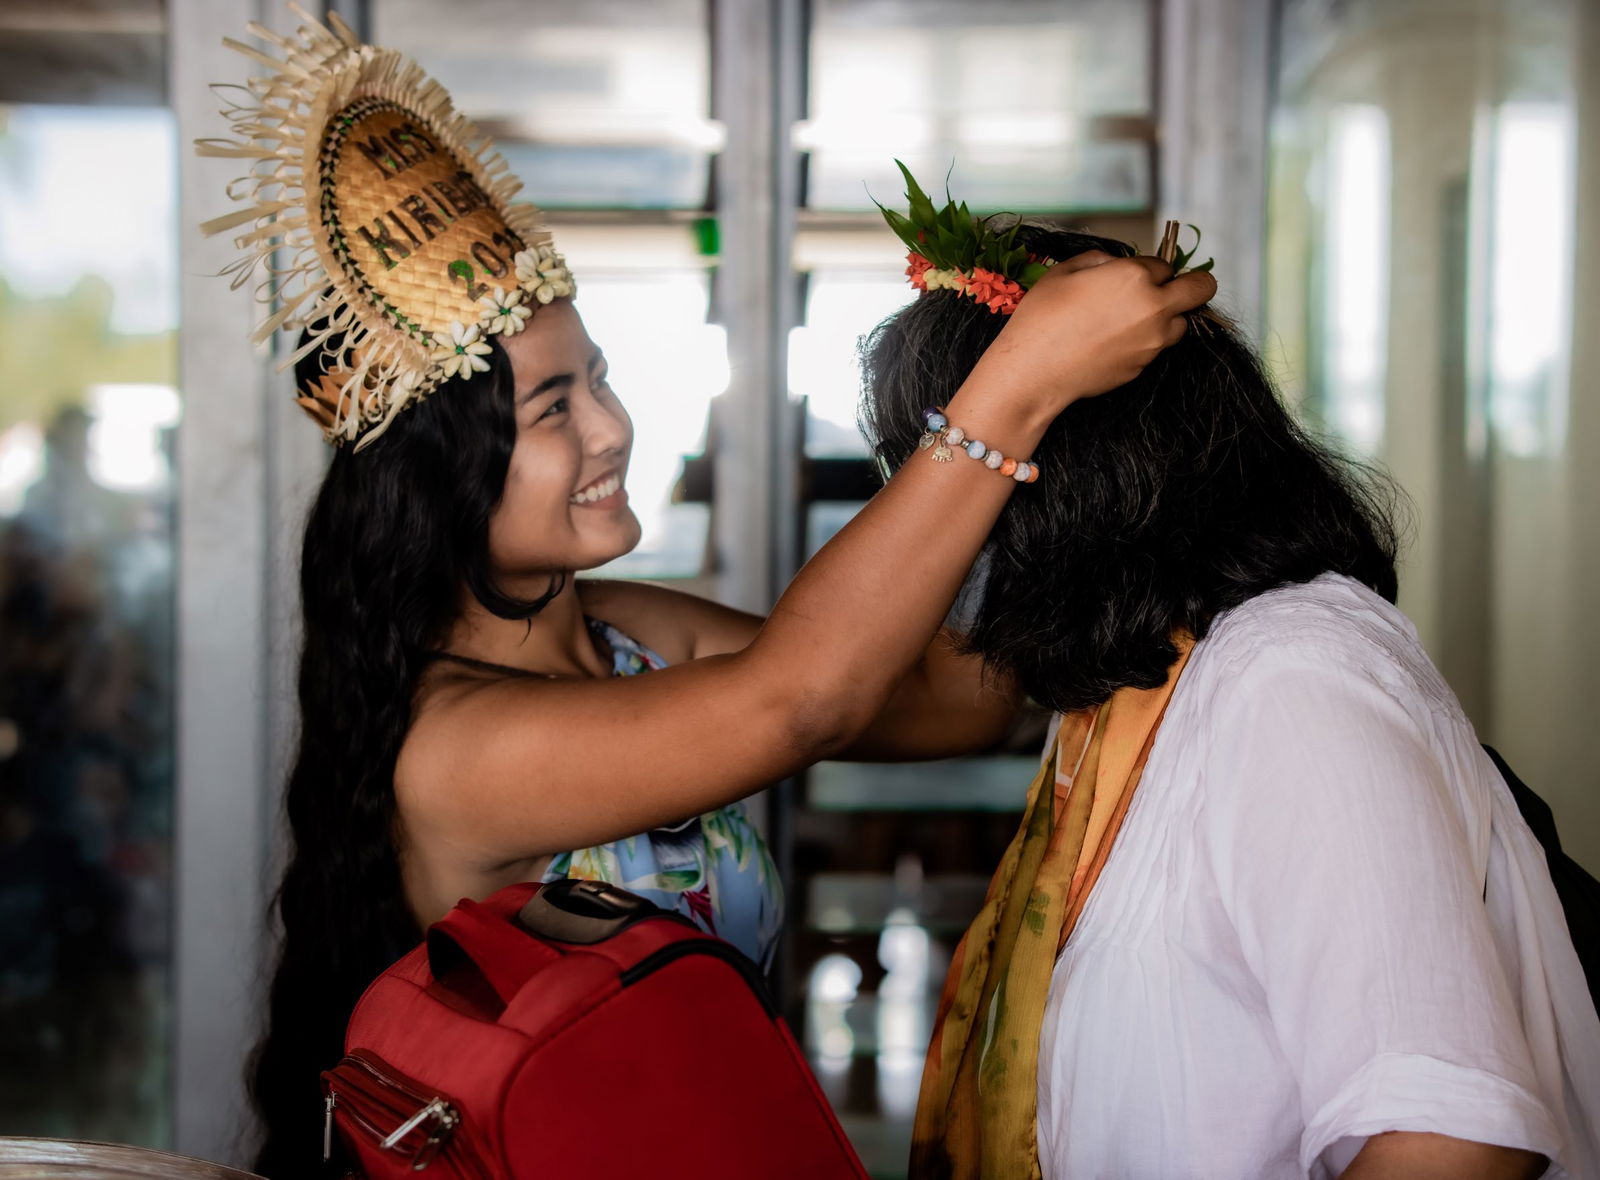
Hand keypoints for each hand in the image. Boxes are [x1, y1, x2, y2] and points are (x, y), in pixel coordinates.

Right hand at [966, 252, 1217, 421]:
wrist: (1034, 371)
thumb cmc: (1042, 318)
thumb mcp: (1064, 271)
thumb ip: (1099, 260)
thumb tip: (1116, 265)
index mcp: (1134, 276)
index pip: (1165, 265)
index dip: (1151, 269)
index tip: (1138, 275)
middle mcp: (1153, 307)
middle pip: (1201, 289)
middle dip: (1196, 284)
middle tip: (1180, 287)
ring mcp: (1152, 341)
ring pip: (1181, 324)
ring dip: (1167, 317)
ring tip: (1134, 321)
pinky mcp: (1143, 367)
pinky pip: (1155, 349)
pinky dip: (1144, 344)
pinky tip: (1112, 344)